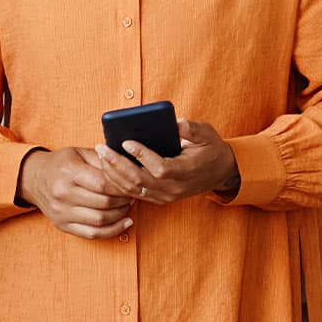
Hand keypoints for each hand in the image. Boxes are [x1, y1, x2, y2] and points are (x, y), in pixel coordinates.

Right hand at [17, 146, 135, 238]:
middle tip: (132, 196)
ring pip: (100, 220)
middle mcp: (62, 193)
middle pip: (103, 203)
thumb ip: (103, 159)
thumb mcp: (79, 153)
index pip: (102, 184)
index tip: (131, 185)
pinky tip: (124, 223)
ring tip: (127, 207)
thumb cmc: (61, 164)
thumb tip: (127, 168)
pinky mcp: (62, 225)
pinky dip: (112, 231)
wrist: (33, 178)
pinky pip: (92, 234)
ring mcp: (61, 212)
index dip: (122, 187)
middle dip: (124, 201)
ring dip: (120, 215)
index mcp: (68, 172)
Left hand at [92, 119, 238, 205]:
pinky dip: (117, 181)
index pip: (160, 168)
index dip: (142, 156)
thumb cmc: (211, 150)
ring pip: (133, 189)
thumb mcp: (207, 134)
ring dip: (113, 173)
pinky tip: (106, 167)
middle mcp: (174, 188)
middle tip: (102, 148)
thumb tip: (176, 123)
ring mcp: (165, 196)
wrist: (220, 173)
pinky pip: (133, 193)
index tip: (126, 142)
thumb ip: (192, 129)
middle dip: (117, 164)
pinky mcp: (158, 198)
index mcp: (187, 171)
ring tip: (101, 155)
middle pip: (139, 181)